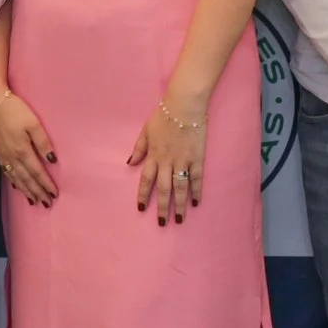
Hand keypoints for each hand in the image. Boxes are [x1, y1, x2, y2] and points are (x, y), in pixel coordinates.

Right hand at [0, 88, 57, 206]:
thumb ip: (43, 142)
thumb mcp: (33, 123)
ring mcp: (4, 156)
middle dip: (37, 192)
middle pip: (27, 179)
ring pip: (16, 178)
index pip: (37, 172)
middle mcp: (12, 157)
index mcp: (22, 151)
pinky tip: (18, 186)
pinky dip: (14, 182)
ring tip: (34, 201)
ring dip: (26, 191)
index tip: (54, 194)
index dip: (46, 184)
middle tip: (47, 203)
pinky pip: (7, 173)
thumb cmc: (15, 110)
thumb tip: (52, 161)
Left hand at [127, 96, 207, 224]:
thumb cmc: (164, 115)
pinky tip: (196, 202)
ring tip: (179, 219)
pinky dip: (197, 191)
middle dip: (162, 207)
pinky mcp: (197, 158)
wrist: (185, 105)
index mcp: (153, 155)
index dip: (143, 195)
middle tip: (162, 223)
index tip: (141, 209)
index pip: (146, 180)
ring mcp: (183, 160)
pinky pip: (197, 178)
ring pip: (180, 187)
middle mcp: (167, 161)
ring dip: (179, 204)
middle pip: (163, 189)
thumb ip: (139, 148)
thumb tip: (130, 163)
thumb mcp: (145, 129)